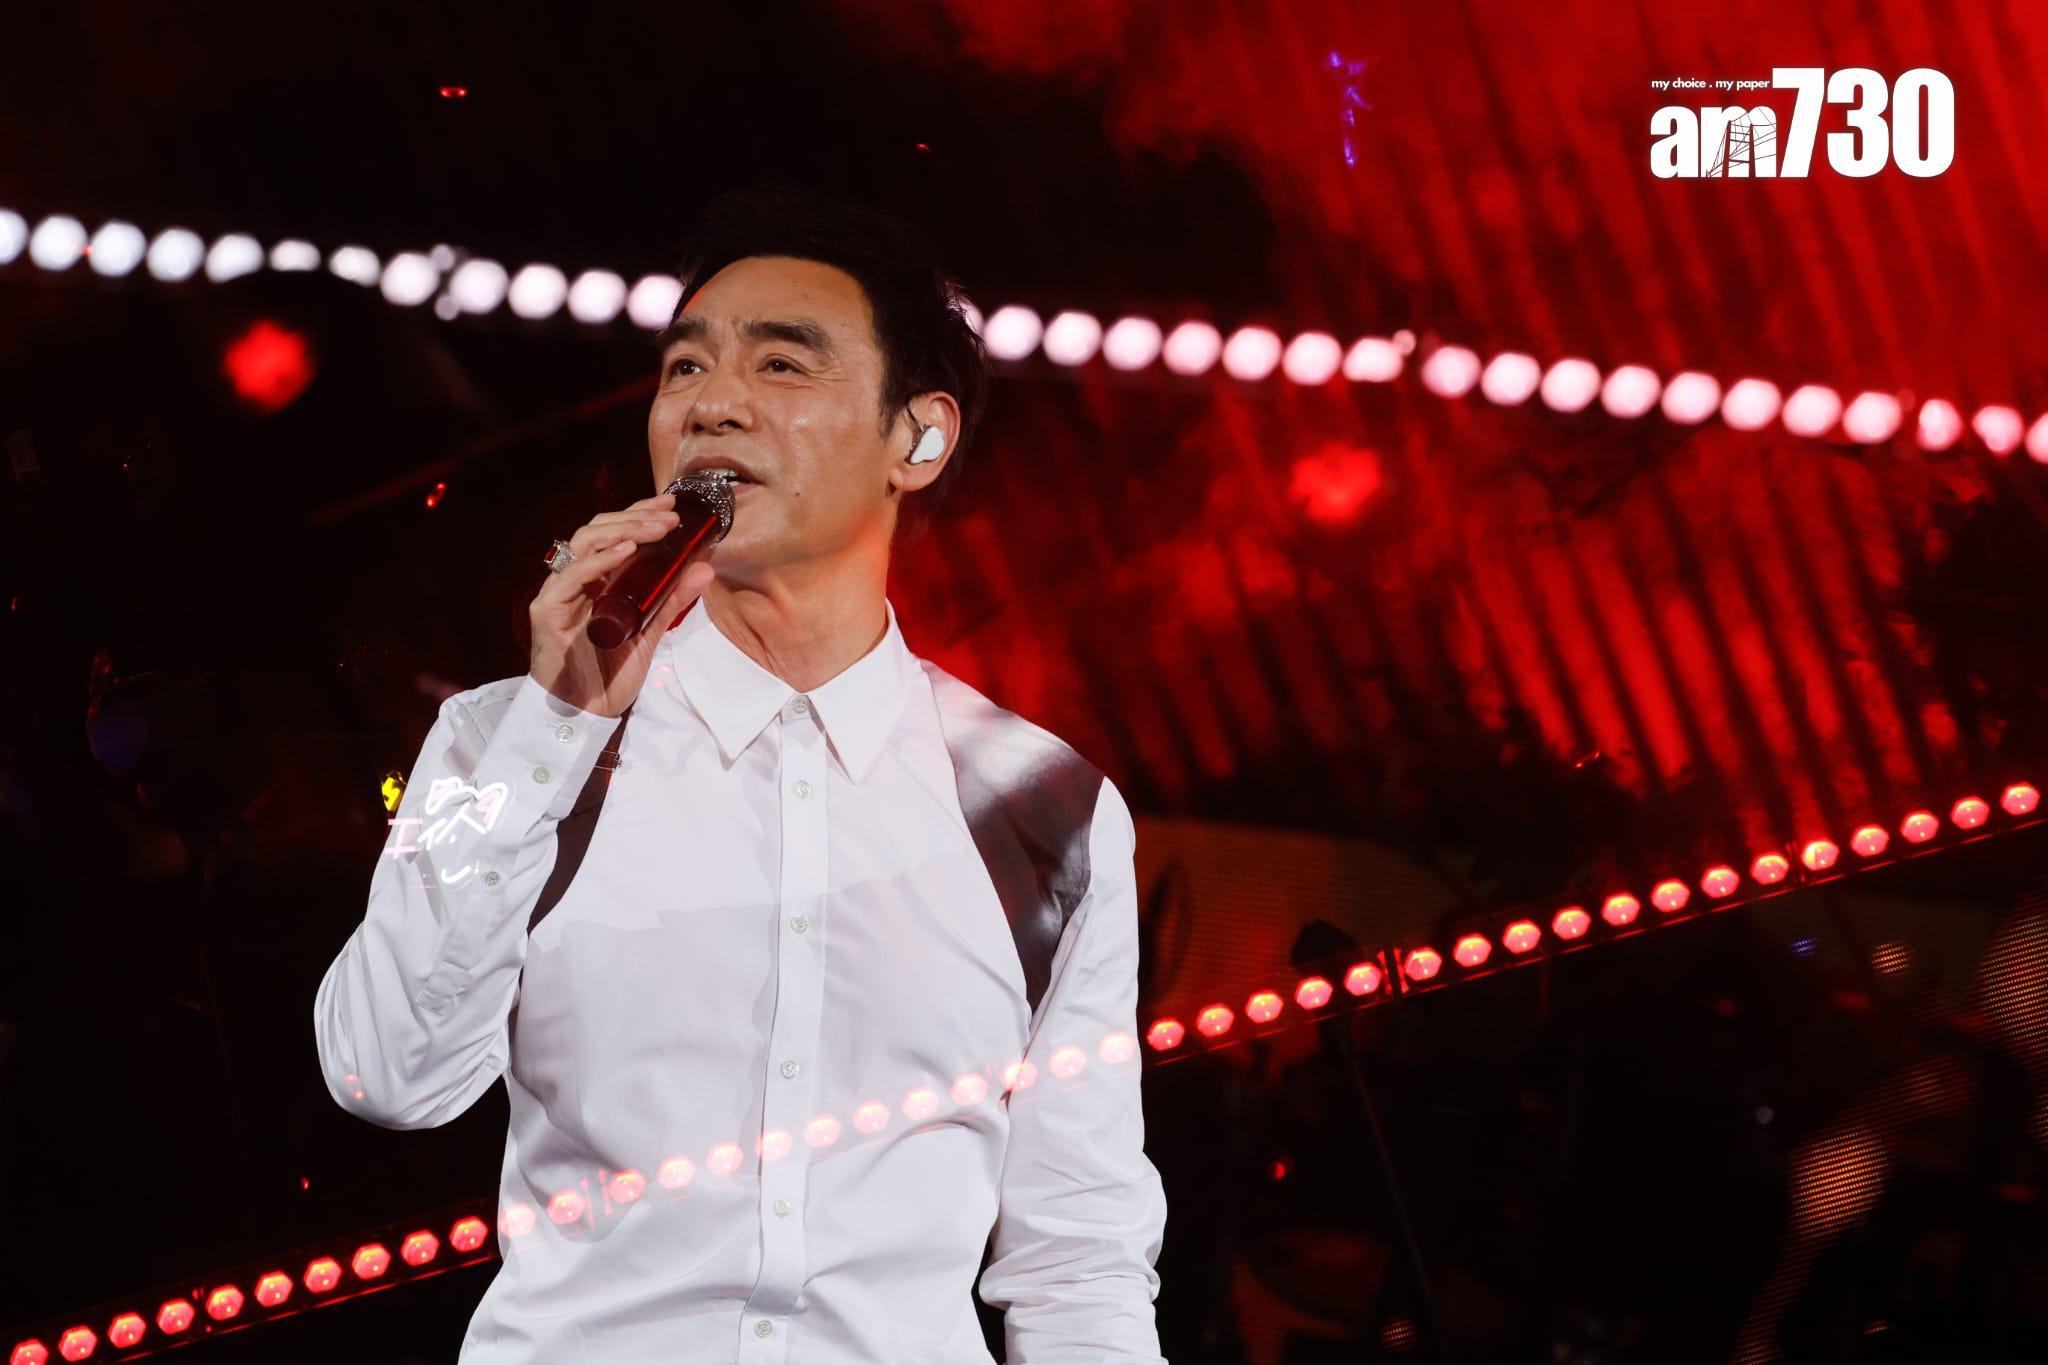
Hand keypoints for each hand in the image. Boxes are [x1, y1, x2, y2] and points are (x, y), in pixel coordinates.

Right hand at [528, 492, 715, 717]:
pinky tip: (625, 551)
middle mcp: (574, 580)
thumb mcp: (650, 630)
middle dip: (636, 518)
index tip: (671, 505)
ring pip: (584, 544)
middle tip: (670, 516)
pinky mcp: (548, 612)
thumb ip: (672, 598)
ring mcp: (558, 593)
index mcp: (595, 580)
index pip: (613, 533)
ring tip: (656, 528)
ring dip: (623, 531)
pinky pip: (571, 577)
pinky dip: (599, 561)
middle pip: (597, 530)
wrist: (587, 713)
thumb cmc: (611, 673)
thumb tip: (705, 567)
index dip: (639, 513)